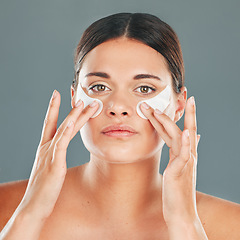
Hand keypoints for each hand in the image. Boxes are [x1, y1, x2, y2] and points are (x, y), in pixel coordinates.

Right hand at [19, 90, 98, 219]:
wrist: (34, 206)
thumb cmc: (44, 189)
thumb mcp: (51, 168)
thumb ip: (56, 157)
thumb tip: (61, 151)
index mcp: (46, 148)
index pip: (51, 123)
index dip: (54, 108)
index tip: (58, 95)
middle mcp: (46, 148)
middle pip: (61, 124)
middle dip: (71, 109)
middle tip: (81, 97)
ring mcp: (50, 155)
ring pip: (64, 130)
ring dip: (74, 116)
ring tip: (82, 103)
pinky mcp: (55, 164)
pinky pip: (61, 145)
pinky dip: (66, 132)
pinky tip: (72, 121)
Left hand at [140, 96, 205, 237]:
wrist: (181, 213)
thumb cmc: (177, 191)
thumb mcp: (179, 167)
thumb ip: (182, 152)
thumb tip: (191, 138)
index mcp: (183, 154)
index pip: (180, 130)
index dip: (176, 116)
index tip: (177, 101)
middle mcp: (187, 155)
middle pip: (184, 128)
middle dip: (179, 111)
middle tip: (181, 94)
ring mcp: (186, 163)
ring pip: (180, 137)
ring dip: (172, 121)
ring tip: (170, 107)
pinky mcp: (181, 172)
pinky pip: (185, 155)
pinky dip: (188, 142)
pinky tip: (188, 131)